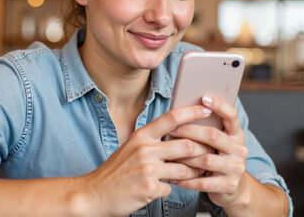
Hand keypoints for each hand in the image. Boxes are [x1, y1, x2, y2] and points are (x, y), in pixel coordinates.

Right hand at [78, 104, 213, 216]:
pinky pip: (171, 188)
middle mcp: (145, 149)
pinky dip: (169, 189)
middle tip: (209, 154)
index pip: (172, 118)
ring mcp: (147, 169)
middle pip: (187, 145)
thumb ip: (152, 140)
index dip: (192, 113)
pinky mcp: (149, 188)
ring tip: (192, 175)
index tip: (207, 110)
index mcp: (142, 136)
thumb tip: (178, 134)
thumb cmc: (115, 171)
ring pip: (184, 169)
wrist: (94, 194)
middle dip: (202, 151)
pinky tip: (161, 188)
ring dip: (191, 174)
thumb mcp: (131, 147)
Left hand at [166, 95, 249, 207]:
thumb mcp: (219, 143)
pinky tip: (172, 176)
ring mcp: (236, 168)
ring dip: (185, 157)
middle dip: (190, 131)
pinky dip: (186, 180)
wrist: (234, 189)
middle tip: (171, 130)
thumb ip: (208, 129)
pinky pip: (203, 182)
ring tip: (168, 155)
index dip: (219, 105)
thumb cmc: (218, 159)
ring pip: (206, 159)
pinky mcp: (229, 185)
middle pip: (213, 136)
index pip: (232, 115)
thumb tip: (182, 110)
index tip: (203, 97)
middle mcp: (240, 149)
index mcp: (236, 135)